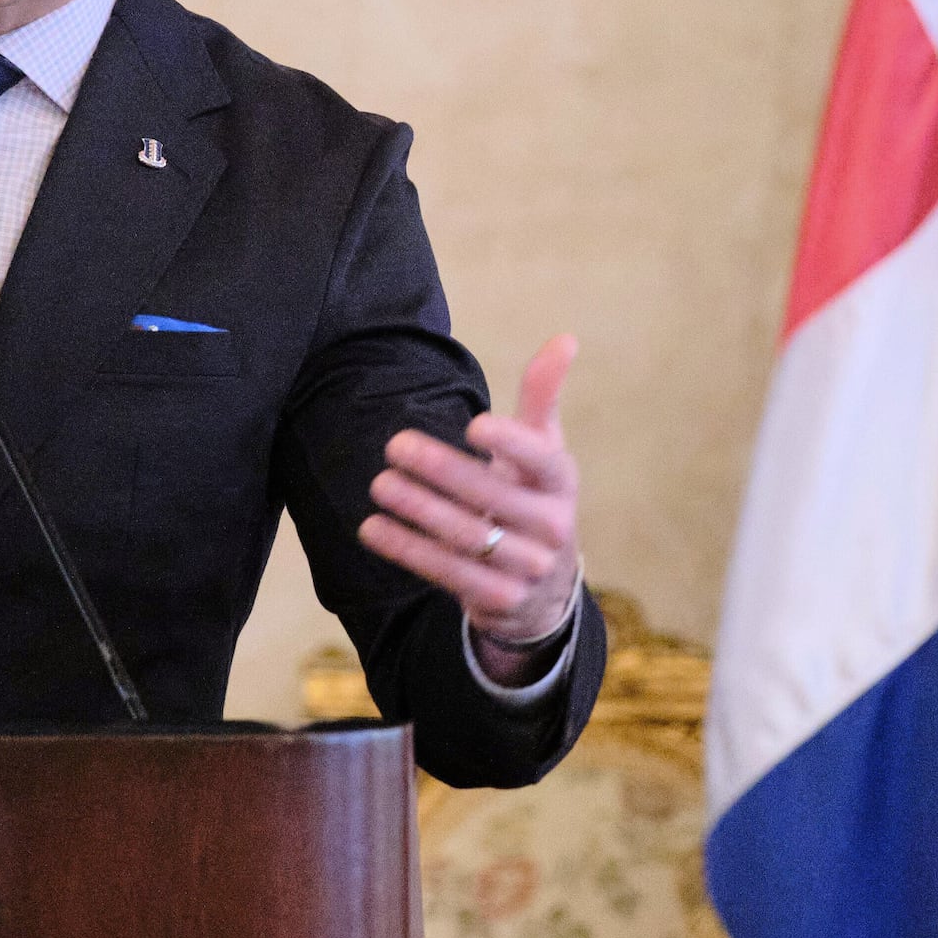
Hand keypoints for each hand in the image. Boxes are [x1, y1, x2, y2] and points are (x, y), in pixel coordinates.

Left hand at [361, 334, 585, 684]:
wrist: (544, 589)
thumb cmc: (534, 497)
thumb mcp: (544, 450)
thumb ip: (543, 397)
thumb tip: (565, 338)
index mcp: (562, 483)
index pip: (544, 461)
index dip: (512, 444)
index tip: (473, 424)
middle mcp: (552, 527)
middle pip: (492, 498)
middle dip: (442, 471)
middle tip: (395, 446)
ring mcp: (526, 568)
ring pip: (466, 536)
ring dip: (418, 509)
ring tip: (380, 484)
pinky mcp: (496, 599)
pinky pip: (446, 572)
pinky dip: (406, 549)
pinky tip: (372, 526)